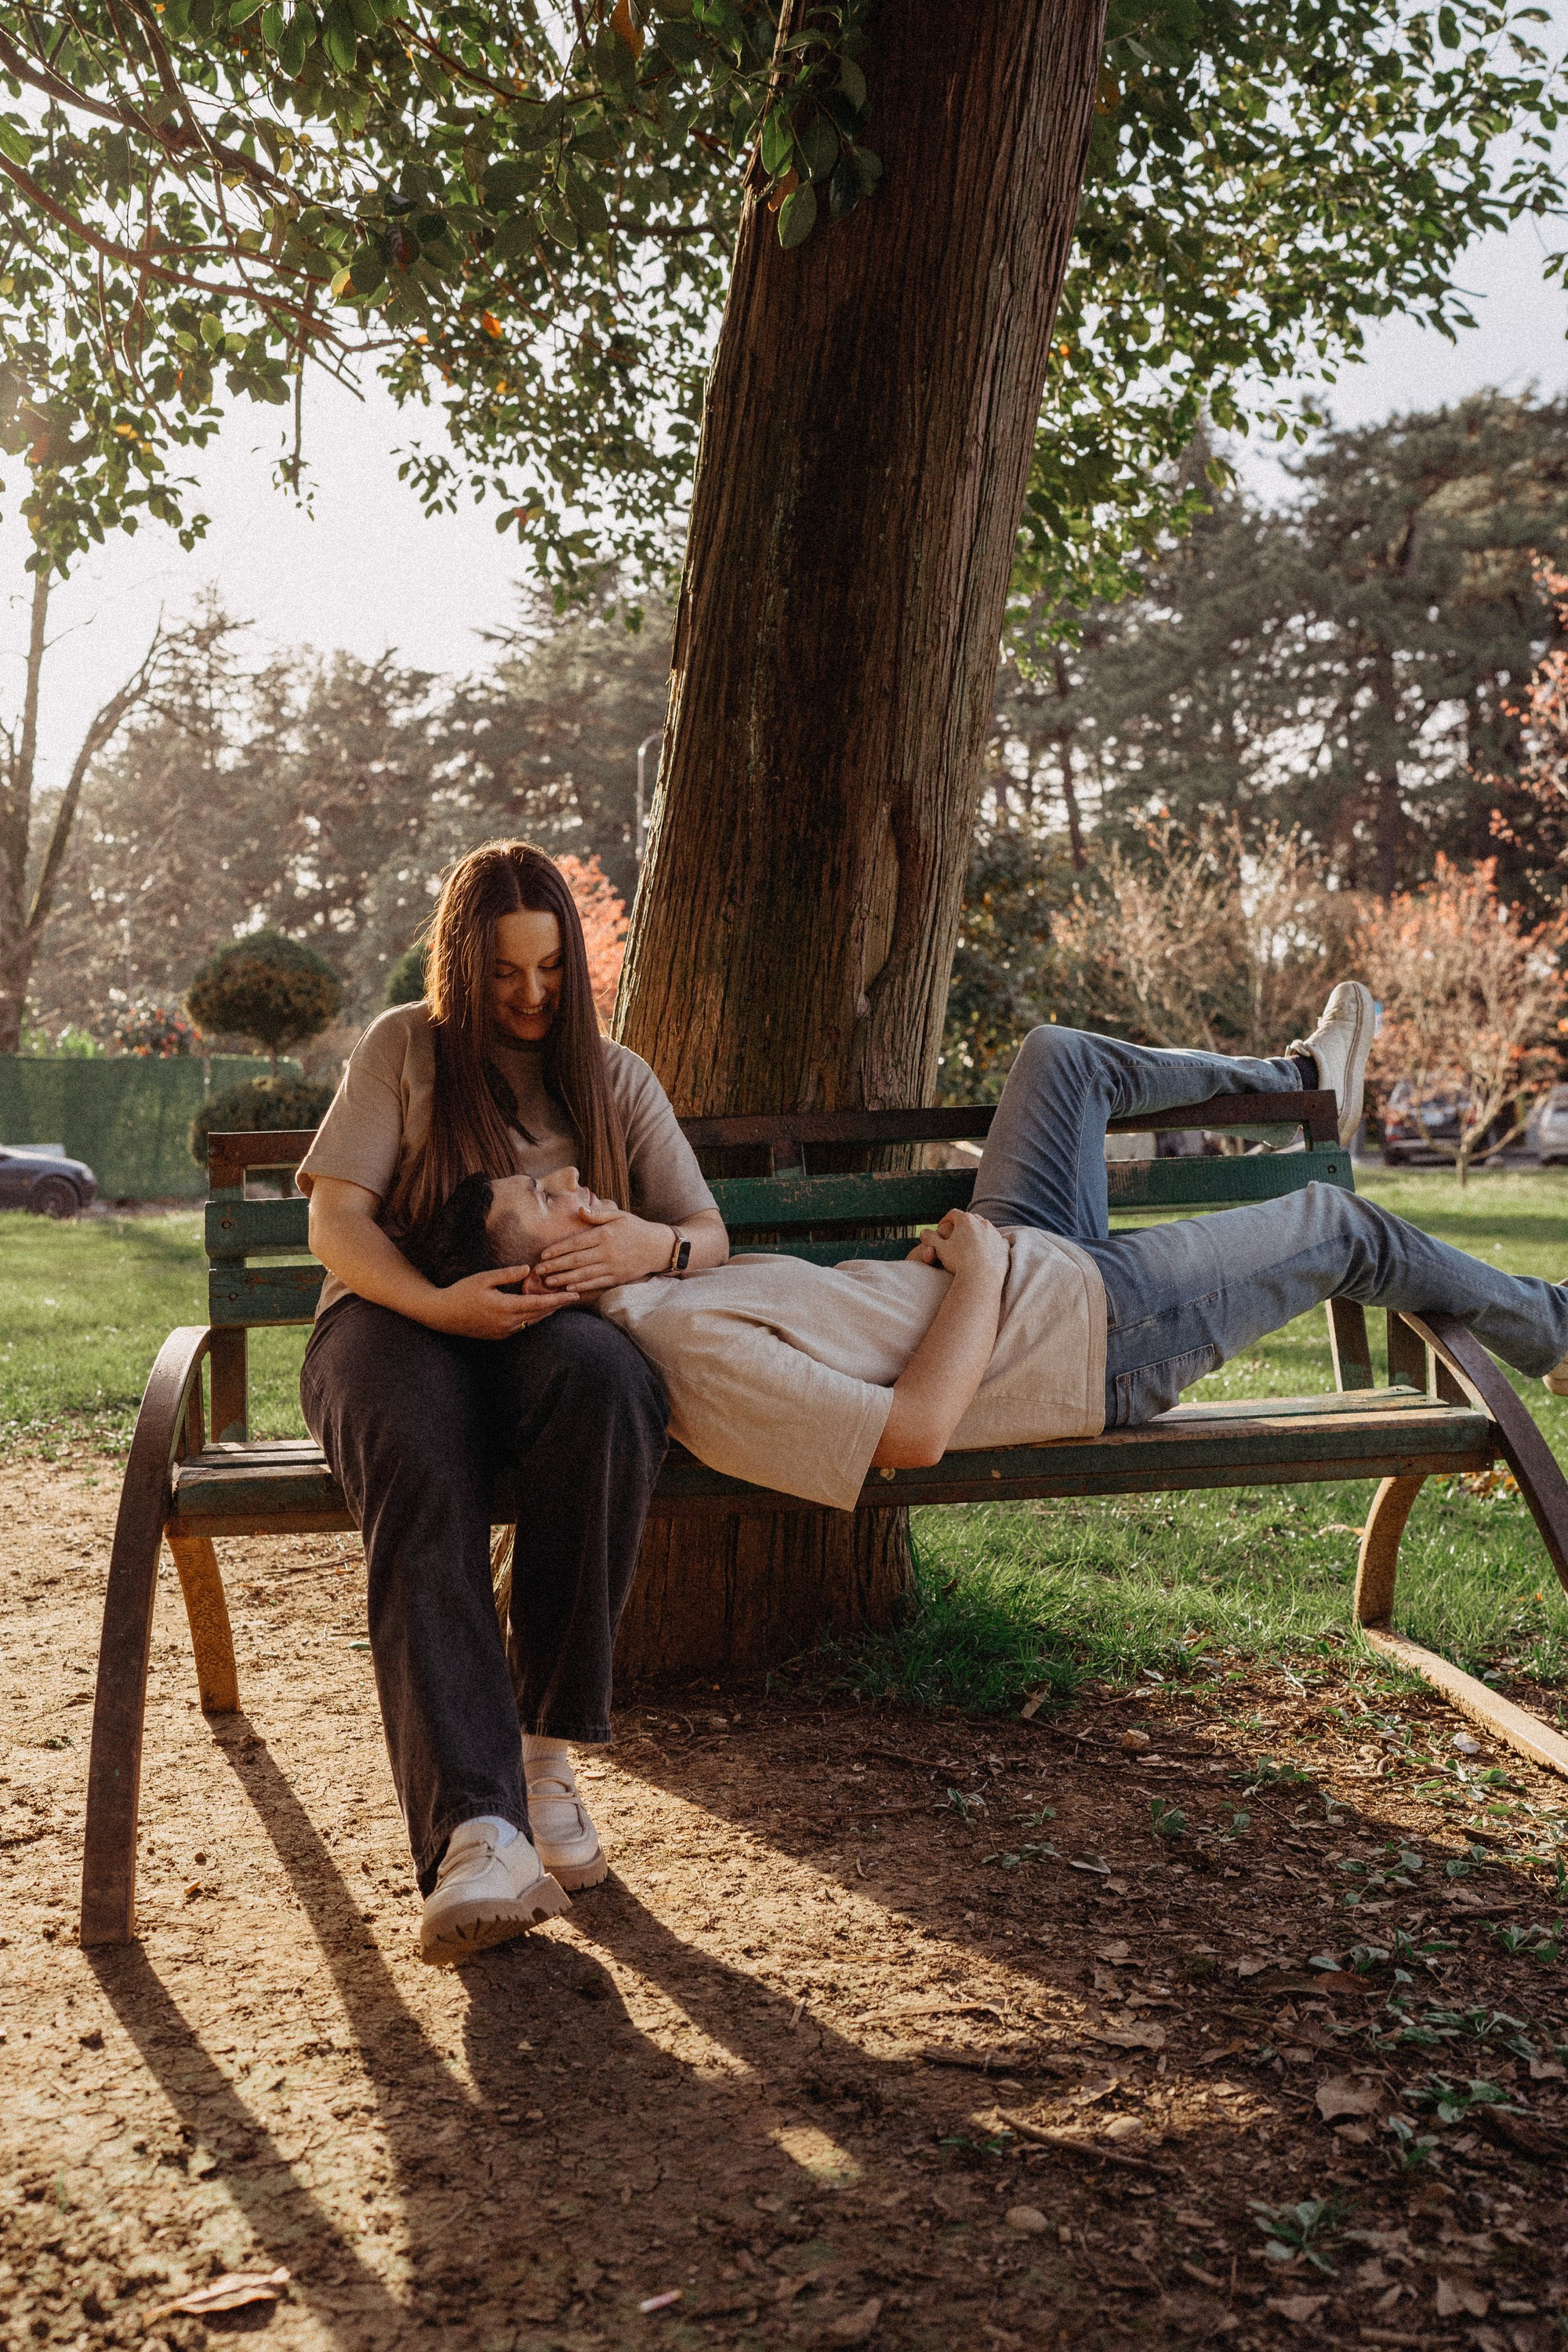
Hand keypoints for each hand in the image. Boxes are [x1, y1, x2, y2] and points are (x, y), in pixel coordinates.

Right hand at [425, 1264, 577, 1339]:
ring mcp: (503, 1332)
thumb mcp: (483, 1278)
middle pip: (539, 1315)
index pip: (539, 1304)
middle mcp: (507, 1323)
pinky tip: (538, 1310)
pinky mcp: (498, 1335)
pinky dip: (532, 1317)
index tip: (574, 1294)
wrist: (442, 1315)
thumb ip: (507, 1274)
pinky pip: (522, 1326)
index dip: (559, 1300)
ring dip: (545, 1312)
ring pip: (532, 1322)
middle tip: (573, 1295)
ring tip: (559, 1301)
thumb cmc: (461, 1292)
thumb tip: (528, 1269)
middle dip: (557, 1305)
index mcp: (505, 1307)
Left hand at [538, 1202, 674, 1295]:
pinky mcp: (618, 1278)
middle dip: (555, 1266)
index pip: (576, 1243)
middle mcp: (607, 1252)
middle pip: (576, 1260)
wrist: (659, 1247)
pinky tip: (569, 1287)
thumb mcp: (619, 1215)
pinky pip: (596, 1283)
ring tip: (549, 1282)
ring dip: (564, 1278)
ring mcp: (612, 1266)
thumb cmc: (635, 1228)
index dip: (558, 1249)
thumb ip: (598, 1214)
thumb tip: (580, 1209)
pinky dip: (582, 1286)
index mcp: (605, 1234)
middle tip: (539, 1270)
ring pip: (584, 1274)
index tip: (544, 1254)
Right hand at [905, 1208, 1008, 1281]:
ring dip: (978, 1234)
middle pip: (971, 1219)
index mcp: (966, 1220)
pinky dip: (990, 1245)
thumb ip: (930, 1238)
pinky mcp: (1004, 1246)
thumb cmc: (958, 1262)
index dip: (946, 1219)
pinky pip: (996, 1242)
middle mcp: (983, 1223)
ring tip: (970, 1245)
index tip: (942, 1227)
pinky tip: (985, 1253)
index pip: (953, 1214)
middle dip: (963, 1225)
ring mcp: (995, 1234)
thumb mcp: (939, 1249)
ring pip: (985, 1229)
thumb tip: (923, 1233)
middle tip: (956, 1235)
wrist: (981, 1278)